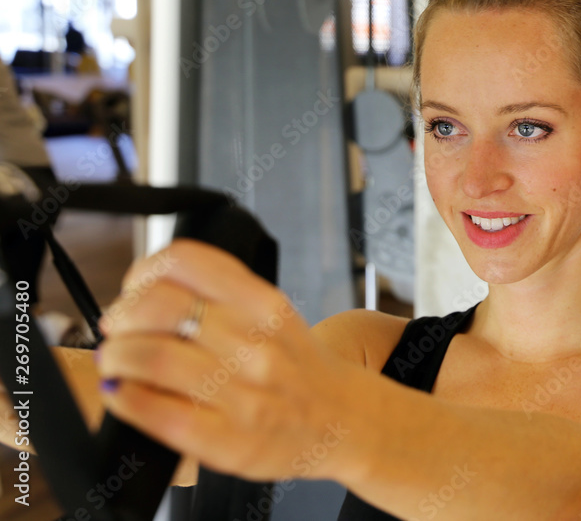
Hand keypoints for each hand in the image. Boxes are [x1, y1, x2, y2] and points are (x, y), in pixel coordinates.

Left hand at [95, 239, 348, 481]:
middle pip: (158, 306)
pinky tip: (125, 392)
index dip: (143, 272)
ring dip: (117, 356)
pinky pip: (157, 412)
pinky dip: (126, 397)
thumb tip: (141, 291)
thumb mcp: (273, 312)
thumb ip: (219, 293)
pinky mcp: (227, 439)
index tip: (135, 289)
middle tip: (118, 328)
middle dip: (121, 315)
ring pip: (151, 356)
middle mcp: (256, 344)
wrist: (342, 421)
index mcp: (264, 304)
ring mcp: (244, 394)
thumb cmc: (297, 368)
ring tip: (118, 361)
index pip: (185, 262)